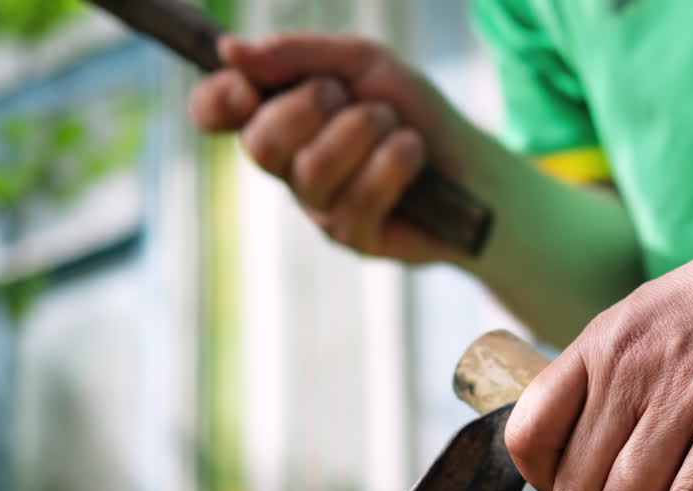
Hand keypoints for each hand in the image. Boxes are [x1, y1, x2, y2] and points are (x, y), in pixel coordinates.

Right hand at [189, 33, 474, 262]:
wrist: (475, 167)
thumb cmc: (414, 112)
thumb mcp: (363, 63)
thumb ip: (300, 54)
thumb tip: (231, 50)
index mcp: (282, 117)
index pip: (217, 112)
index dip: (217, 101)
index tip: (244, 87)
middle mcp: (290, 166)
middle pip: (260, 145)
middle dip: (308, 109)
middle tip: (349, 97)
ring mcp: (319, 207)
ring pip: (311, 172)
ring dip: (362, 133)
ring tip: (397, 128)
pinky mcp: (353, 239)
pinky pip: (355, 201)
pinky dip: (392, 164)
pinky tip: (412, 155)